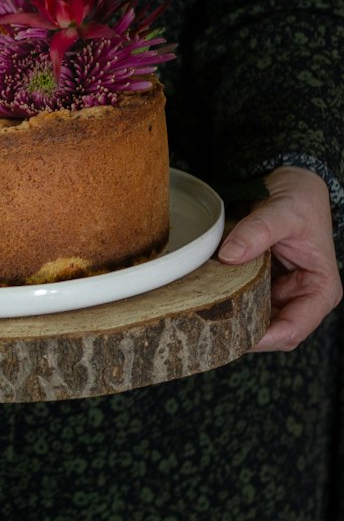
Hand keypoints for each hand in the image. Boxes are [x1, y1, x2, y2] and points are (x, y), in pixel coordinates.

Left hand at [217, 165, 341, 351]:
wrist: (289, 182)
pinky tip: (204, 299)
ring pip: (253, 323)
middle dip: (241, 332)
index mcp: (320, 289)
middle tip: (205, 326)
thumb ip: (258, 230)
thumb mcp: (283, 209)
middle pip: (270, 333)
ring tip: (200, 314)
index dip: (264, 338)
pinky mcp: (261, 287)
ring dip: (229, 320)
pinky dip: (224, 304)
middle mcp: (301, 298)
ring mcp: (280, 294)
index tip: (232, 333)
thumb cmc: (299, 197)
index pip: (293, 330)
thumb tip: (230, 254)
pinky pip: (241, 305)